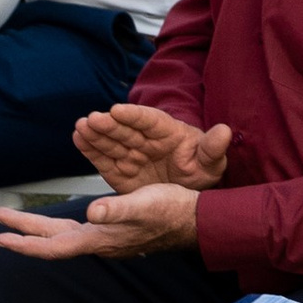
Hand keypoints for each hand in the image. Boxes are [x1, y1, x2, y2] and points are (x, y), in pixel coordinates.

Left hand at [0, 181, 200, 257]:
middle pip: (51, 240)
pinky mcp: (111, 231)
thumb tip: (91, 212)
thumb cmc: (171, 211)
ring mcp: (104, 239)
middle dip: (22, 231)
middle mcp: (97, 242)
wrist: (196, 221)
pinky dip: (58, 226)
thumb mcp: (144, 204)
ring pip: (61, 236)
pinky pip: (75, 231)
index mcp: (99, 238)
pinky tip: (58, 220)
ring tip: (16, 221)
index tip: (0, 236)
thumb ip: (117, 209)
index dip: (25, 242)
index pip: (53, 246)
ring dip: (37, 229)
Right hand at [71, 102, 231, 192]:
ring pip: (112, 141)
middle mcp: (146, 140)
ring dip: (96, 133)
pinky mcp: (119, 170)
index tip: (119, 110)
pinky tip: (78, 137)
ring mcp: (131, 154)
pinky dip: (90, 148)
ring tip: (81, 127)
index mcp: (168, 132)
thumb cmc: (200, 169)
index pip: (150, 121)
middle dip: (109, 124)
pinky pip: (103, 157)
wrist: (188, 193)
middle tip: (93, 119)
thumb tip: (224, 132)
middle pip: (126, 130)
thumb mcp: (211, 162)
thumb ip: (213, 149)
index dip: (134, 115)